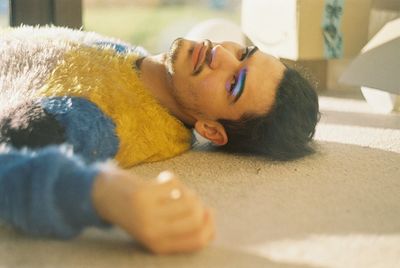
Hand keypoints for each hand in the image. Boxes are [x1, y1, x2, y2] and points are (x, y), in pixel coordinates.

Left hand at [92, 168, 214, 253]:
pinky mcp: (144, 194)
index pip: (198, 240)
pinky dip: (172, 178)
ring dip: (187, 191)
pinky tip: (163, 179)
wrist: (104, 196)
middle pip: (196, 219)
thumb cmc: (136, 211)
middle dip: (200, 205)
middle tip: (190, 196)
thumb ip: (180, 227)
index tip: (209, 212)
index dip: (210, 226)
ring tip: (176, 188)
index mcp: (159, 245)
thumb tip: (209, 217)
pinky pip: (175, 184)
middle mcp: (154, 233)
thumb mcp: (156, 226)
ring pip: (188, 201)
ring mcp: (148, 213)